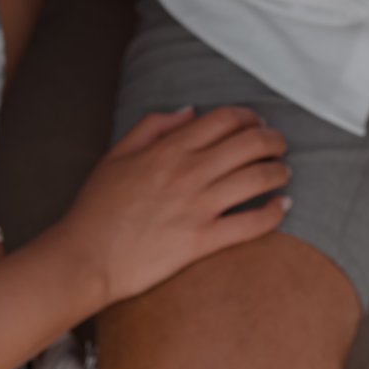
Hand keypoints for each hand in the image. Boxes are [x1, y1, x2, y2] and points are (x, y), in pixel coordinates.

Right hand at [51, 107, 291, 304]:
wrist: (85, 258)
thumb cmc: (96, 209)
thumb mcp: (116, 156)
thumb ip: (153, 127)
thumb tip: (190, 111)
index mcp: (168, 149)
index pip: (224, 120)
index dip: (250, 117)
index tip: (258, 123)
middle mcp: (188, 172)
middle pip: (249, 143)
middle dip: (273, 140)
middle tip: (279, 145)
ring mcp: (198, 207)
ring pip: (257, 178)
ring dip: (279, 171)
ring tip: (283, 172)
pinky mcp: (202, 240)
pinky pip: (251, 224)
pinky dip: (274, 212)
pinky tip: (283, 207)